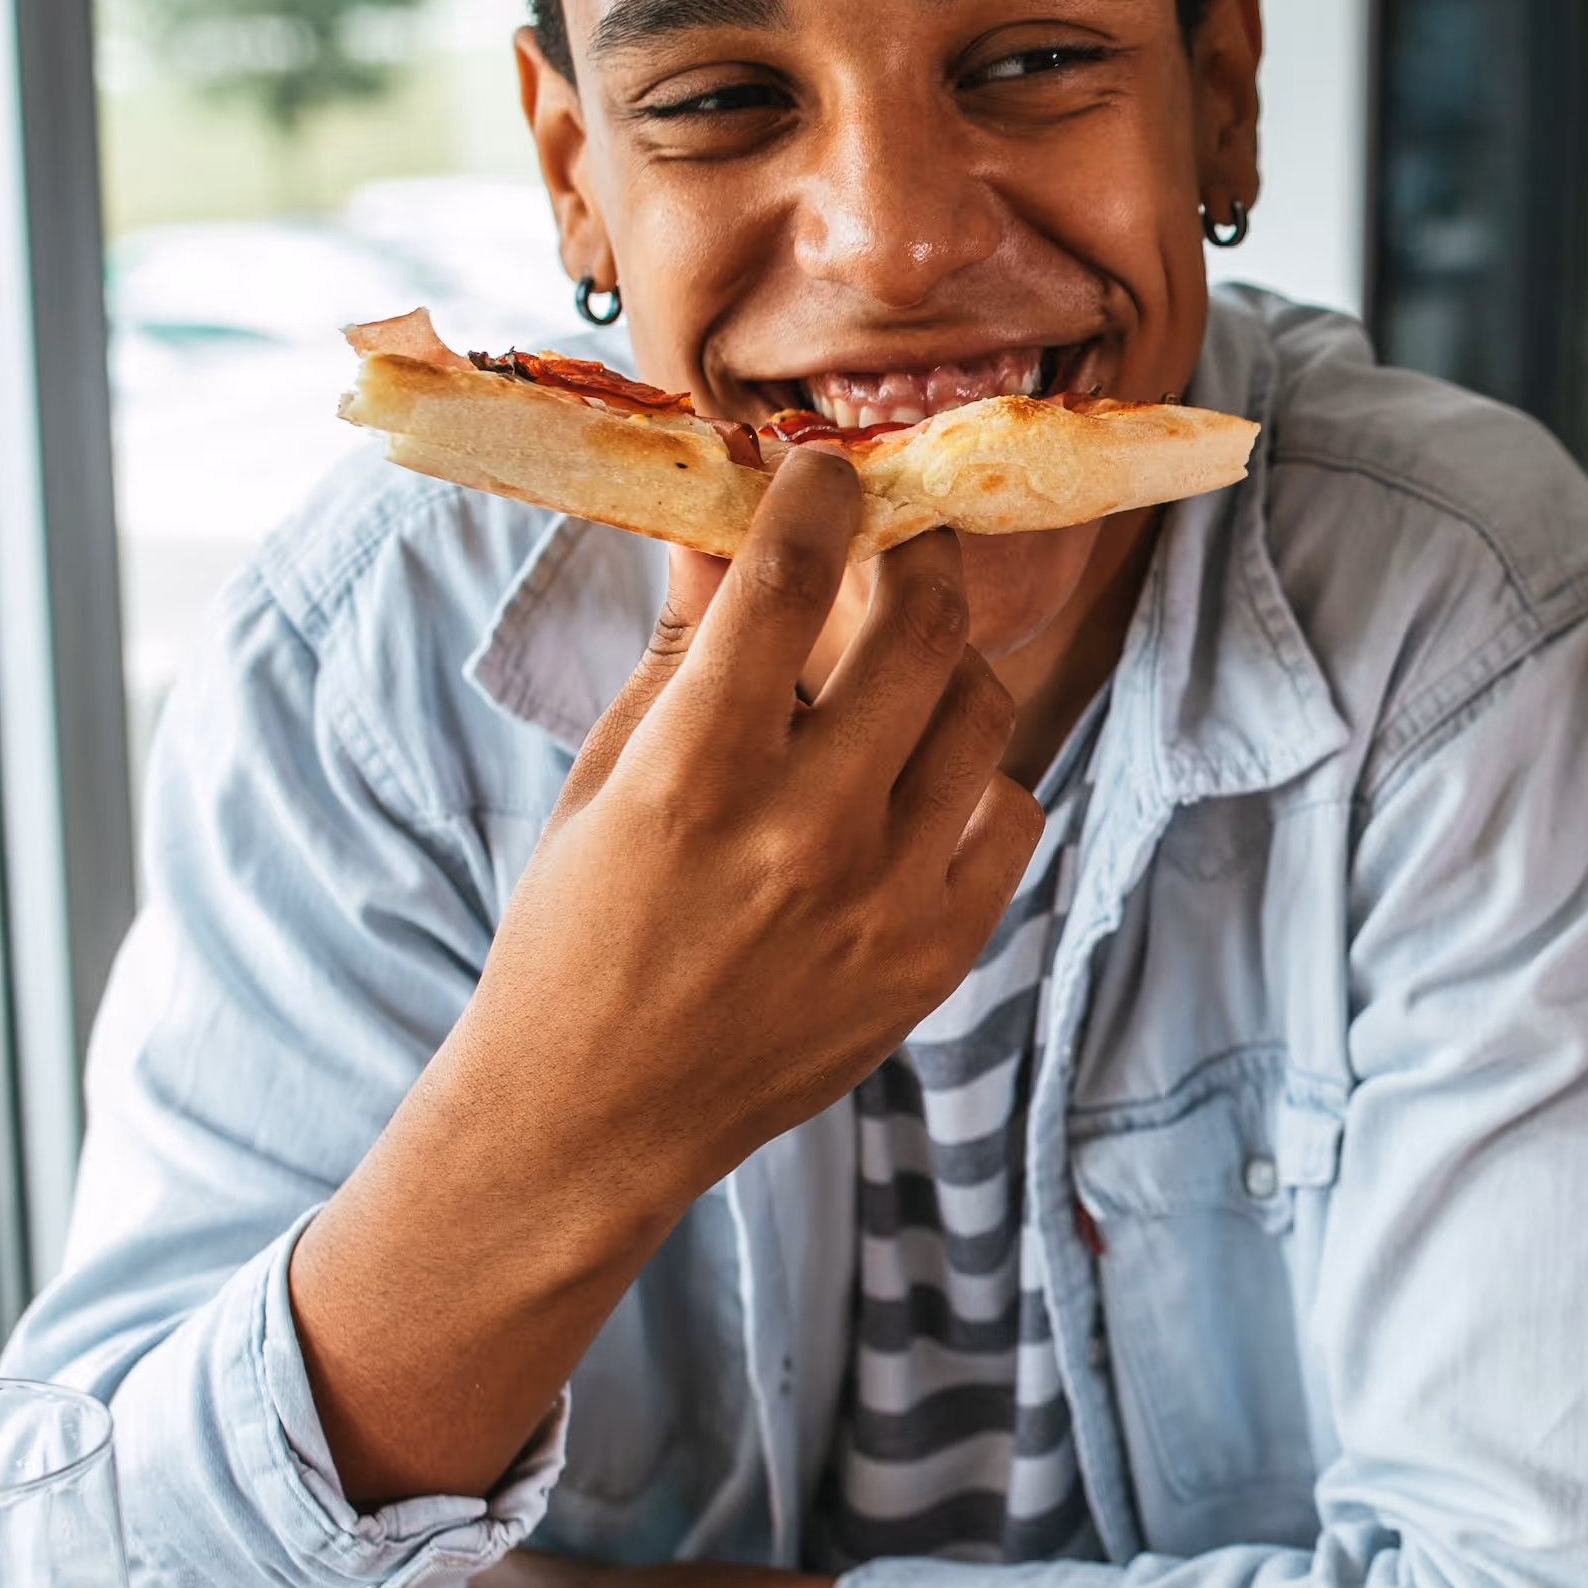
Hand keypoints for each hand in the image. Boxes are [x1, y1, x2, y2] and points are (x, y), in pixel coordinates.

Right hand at [298, 448, 1037, 1500]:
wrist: (596, 1115)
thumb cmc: (579, 933)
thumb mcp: (603, 779)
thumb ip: (680, 647)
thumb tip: (723, 520)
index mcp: (697, 775)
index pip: (789, 584)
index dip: (819, 499)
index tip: (826, 472)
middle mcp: (804, 832)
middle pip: (920, 630)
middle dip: (914, 559)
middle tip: (898, 546)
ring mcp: (885, 899)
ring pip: (981, 709)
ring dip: (946, 667)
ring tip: (898, 675)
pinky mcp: (937, 955)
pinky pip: (1009, 812)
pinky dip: (972, 779)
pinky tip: (915, 786)